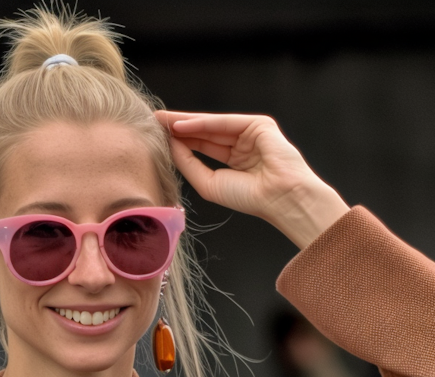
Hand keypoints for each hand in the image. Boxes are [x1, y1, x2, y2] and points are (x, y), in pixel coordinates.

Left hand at [155, 111, 348, 250]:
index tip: (158, 137)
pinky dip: (202, 123)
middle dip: (179, 127)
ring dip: (186, 122)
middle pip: (204, 132)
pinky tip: (181, 125)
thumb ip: (189, 164)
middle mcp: (242, 145)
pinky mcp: (258, 124)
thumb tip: (171, 145)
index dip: (181, 141)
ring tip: (162, 120)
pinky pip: (223, 122)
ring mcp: (250, 133)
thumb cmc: (250, 198)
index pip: (203, 146)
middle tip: (154, 120)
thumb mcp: (209, 184)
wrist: (280, 197)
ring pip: (212, 124)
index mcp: (235, 162)